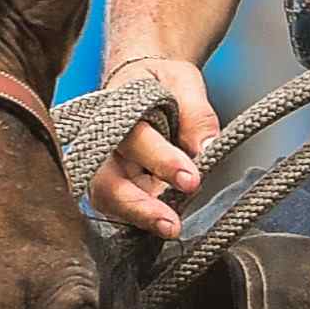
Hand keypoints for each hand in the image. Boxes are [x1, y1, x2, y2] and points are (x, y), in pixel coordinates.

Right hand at [88, 53, 217, 237]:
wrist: (144, 80)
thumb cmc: (161, 81)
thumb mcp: (184, 83)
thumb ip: (196, 115)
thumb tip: (205, 150)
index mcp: (118, 109)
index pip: (137, 139)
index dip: (162, 161)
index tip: (191, 179)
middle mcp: (104, 142)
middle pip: (107, 182)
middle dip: (138, 206)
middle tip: (171, 224)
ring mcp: (106, 167)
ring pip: (108, 201)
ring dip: (137, 218)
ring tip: (170, 228)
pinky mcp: (116, 186)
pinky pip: (120, 208)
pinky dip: (140, 220)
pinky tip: (163, 226)